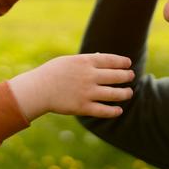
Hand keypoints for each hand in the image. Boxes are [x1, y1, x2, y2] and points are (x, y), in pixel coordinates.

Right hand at [8, 53, 133, 120]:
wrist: (38, 89)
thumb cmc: (52, 73)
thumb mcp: (69, 61)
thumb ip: (87, 60)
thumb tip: (102, 57)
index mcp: (85, 62)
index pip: (112, 60)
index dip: (123, 62)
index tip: (128, 64)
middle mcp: (89, 76)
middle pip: (117, 76)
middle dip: (127, 76)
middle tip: (131, 77)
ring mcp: (87, 93)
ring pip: (114, 94)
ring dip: (125, 93)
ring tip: (129, 93)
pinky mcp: (83, 107)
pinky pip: (104, 110)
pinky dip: (114, 111)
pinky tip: (119, 110)